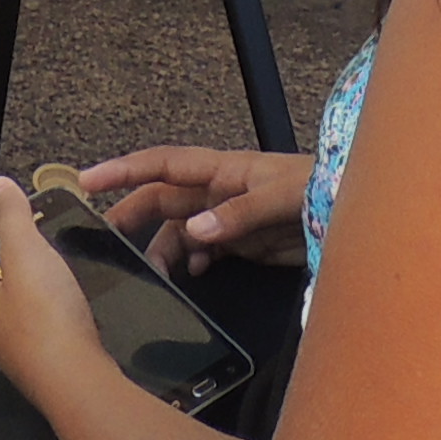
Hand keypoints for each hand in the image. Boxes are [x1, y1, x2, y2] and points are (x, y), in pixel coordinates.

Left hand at [0, 176, 116, 414]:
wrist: (76, 379)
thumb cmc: (46, 314)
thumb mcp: (26, 249)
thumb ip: (12, 216)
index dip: (20, 256)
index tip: (45, 249)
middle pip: (22, 300)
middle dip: (44, 286)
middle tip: (70, 273)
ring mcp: (26, 364)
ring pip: (44, 325)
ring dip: (62, 311)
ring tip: (83, 298)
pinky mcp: (54, 379)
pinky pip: (63, 347)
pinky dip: (76, 335)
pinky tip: (91, 327)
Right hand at [79, 144, 311, 273]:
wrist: (352, 212)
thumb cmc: (319, 188)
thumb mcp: (279, 198)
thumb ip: (238, 214)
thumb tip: (195, 232)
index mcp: (222, 170)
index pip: (162, 165)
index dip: (124, 170)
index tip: (87, 181)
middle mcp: (218, 191)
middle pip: (162, 200)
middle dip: (132, 216)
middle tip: (103, 242)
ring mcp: (228, 216)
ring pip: (180, 231)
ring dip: (165, 250)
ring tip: (155, 274)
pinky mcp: (242, 240)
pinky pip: (205, 249)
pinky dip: (195, 261)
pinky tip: (196, 274)